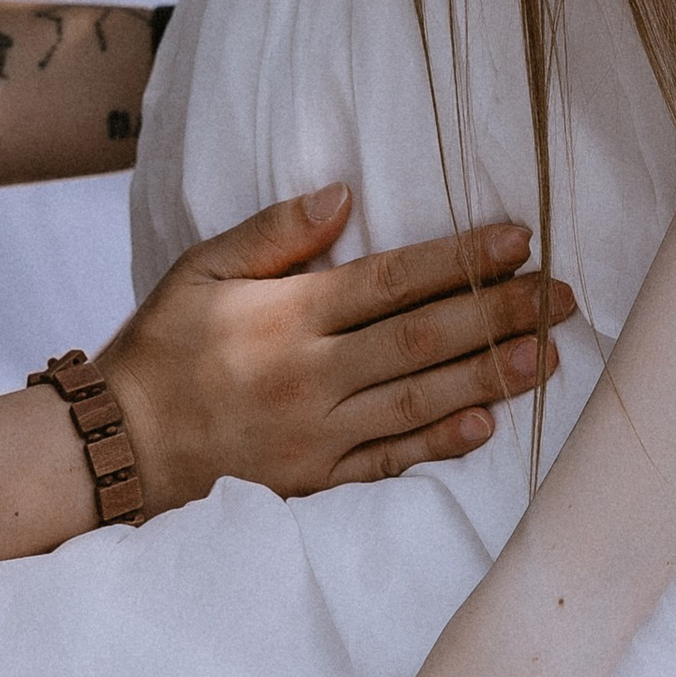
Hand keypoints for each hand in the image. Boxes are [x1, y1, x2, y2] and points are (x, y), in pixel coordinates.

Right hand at [97, 189, 574, 510]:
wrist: (113, 448)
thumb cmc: (160, 347)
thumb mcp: (201, 269)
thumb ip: (276, 232)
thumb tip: (344, 193)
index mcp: (288, 317)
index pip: (394, 280)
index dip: (463, 258)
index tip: (520, 238)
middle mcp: (310, 376)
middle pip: (422, 339)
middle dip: (498, 314)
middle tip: (561, 294)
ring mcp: (314, 436)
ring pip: (417, 401)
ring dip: (488, 376)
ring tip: (548, 354)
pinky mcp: (312, 483)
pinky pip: (387, 464)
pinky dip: (437, 445)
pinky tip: (485, 426)